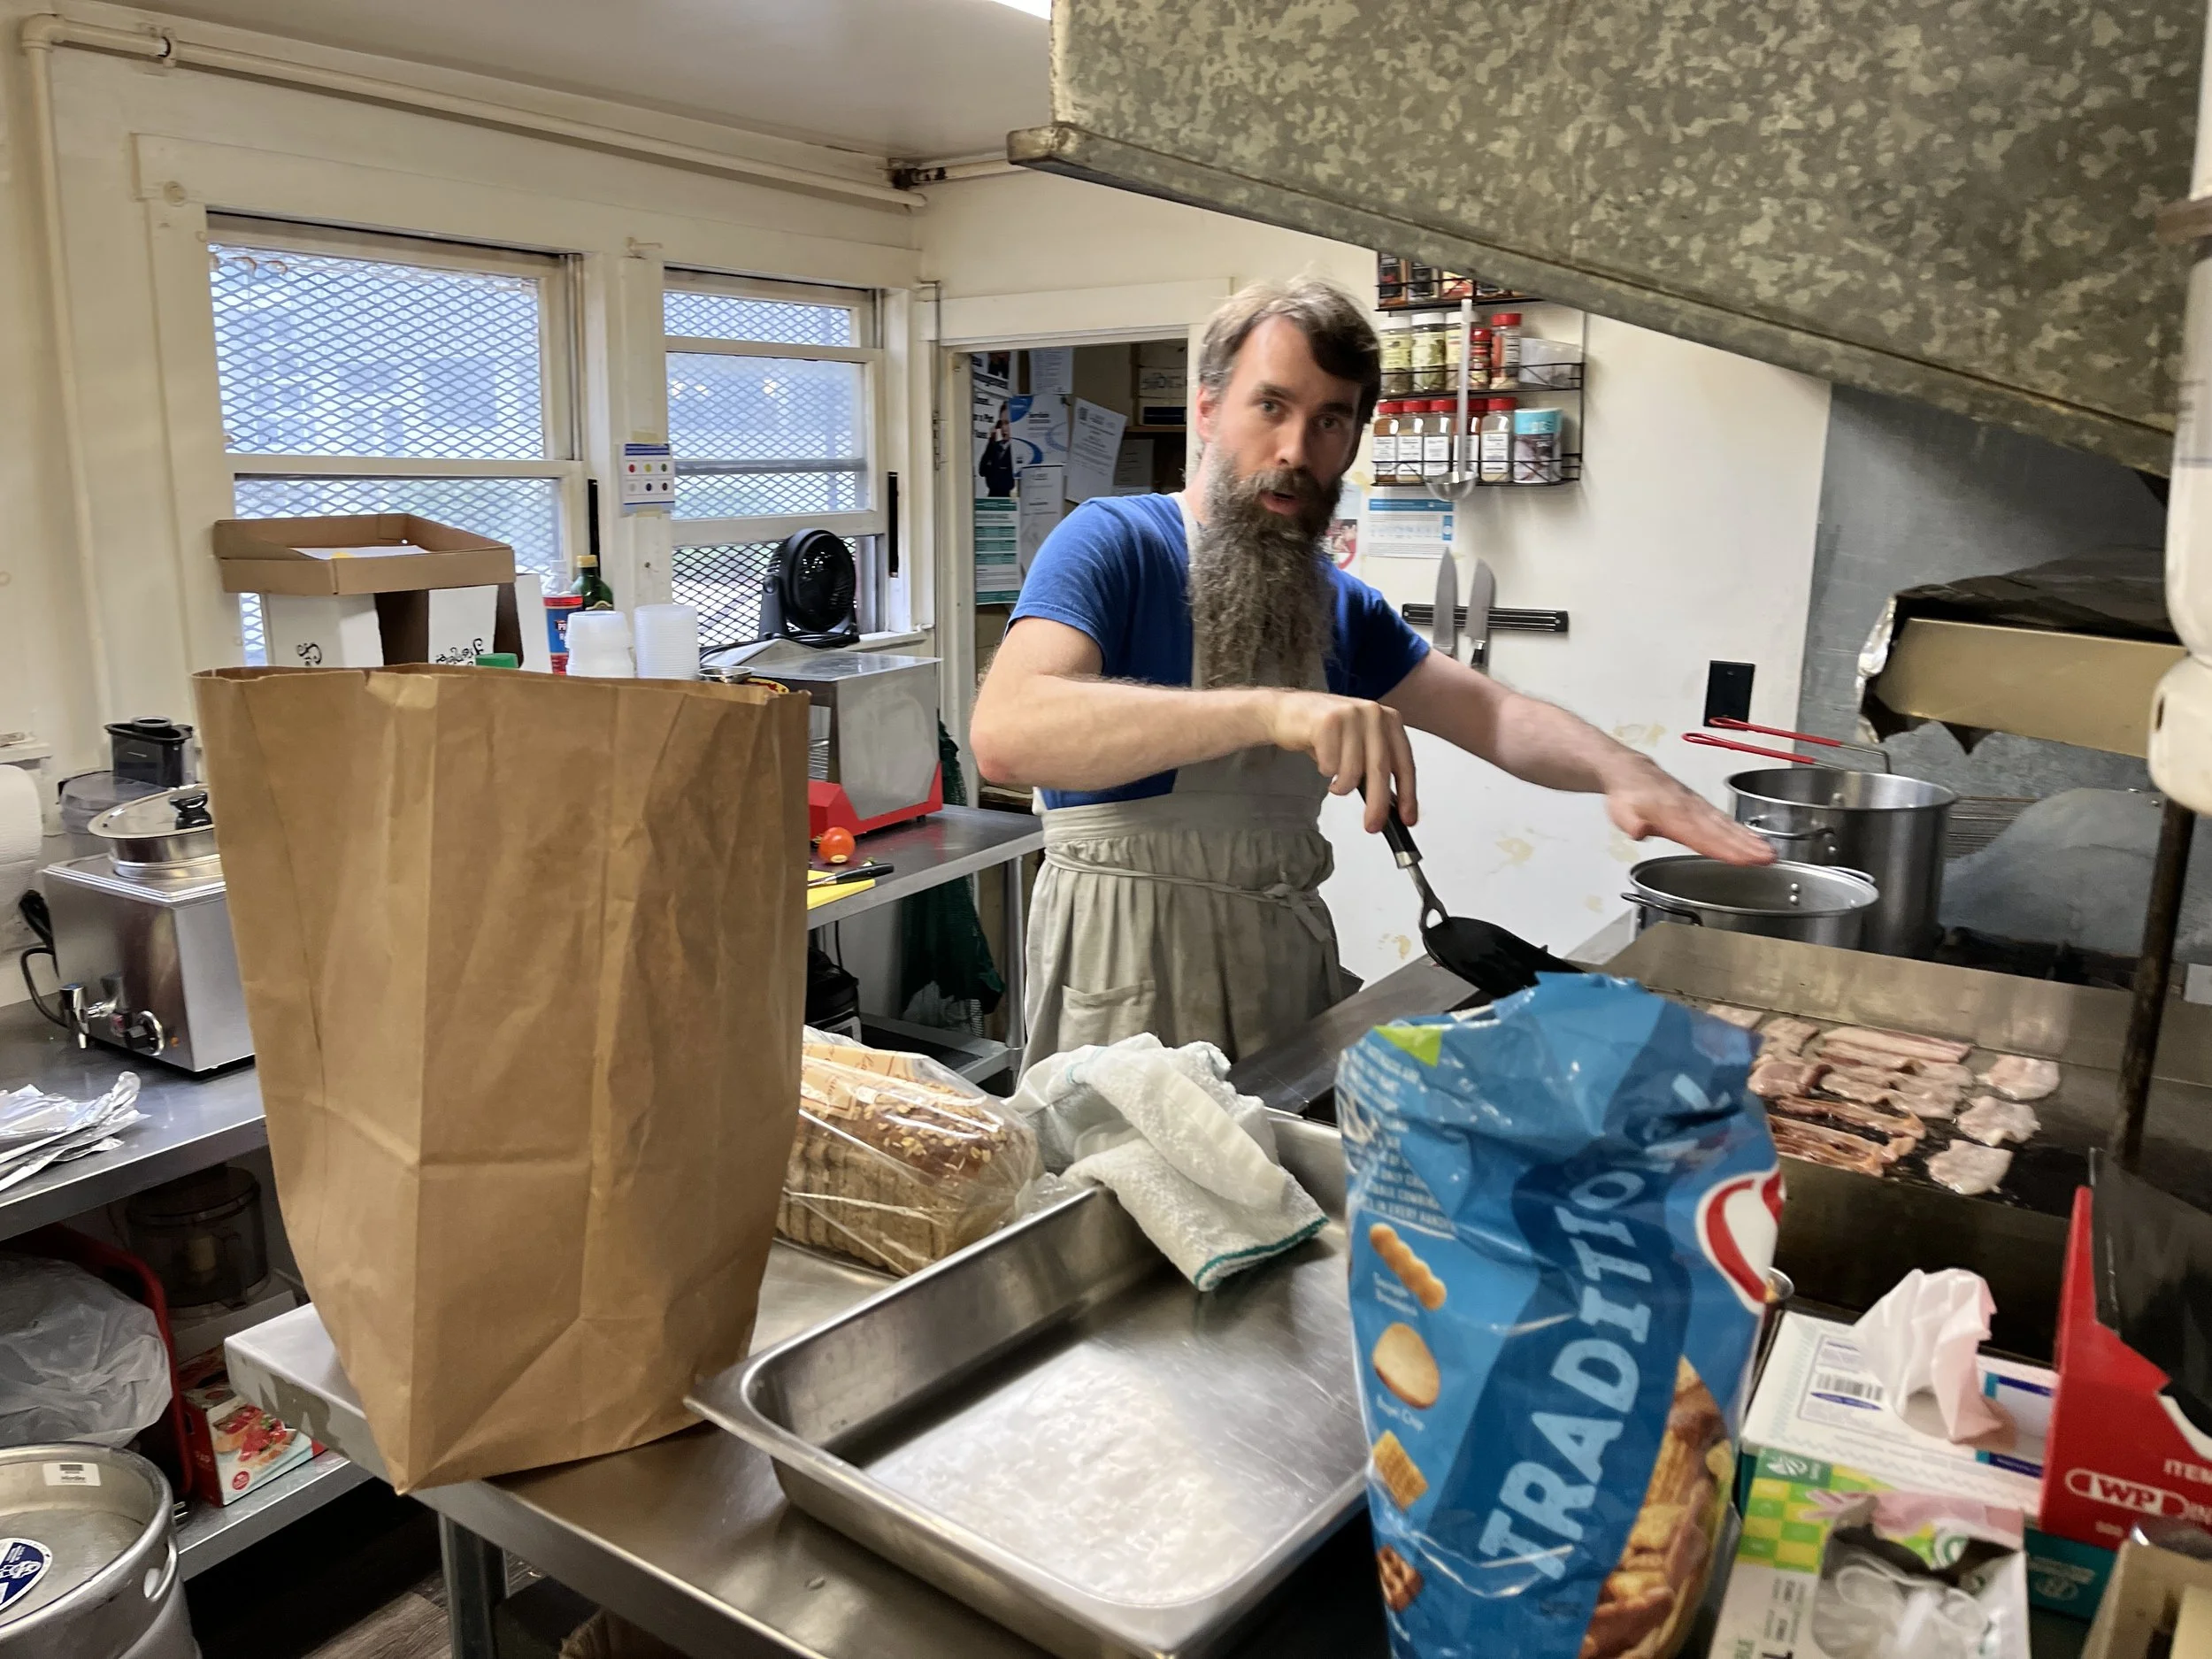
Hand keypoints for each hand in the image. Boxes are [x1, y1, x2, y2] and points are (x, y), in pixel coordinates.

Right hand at [1264, 690, 1418, 832]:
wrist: (1287, 711)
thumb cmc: (1323, 730)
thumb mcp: (1359, 743)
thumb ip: (1376, 766)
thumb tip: (1390, 804)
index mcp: (1388, 719)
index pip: (1404, 763)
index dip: (1408, 795)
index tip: (1408, 818)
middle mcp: (1373, 714)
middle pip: (1380, 769)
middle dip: (1377, 804)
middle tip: (1372, 825)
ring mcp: (1350, 715)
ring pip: (1353, 771)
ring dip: (1342, 785)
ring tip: (1334, 779)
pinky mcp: (1328, 722)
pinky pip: (1331, 766)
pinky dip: (1325, 771)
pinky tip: (1321, 760)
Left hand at [1604, 760, 1773, 863]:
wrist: (1632, 772)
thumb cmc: (1628, 796)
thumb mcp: (1621, 811)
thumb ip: (1630, 821)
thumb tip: (1637, 830)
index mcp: (1673, 816)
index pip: (1703, 837)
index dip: (1725, 849)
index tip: (1746, 859)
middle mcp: (1690, 811)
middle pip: (1722, 832)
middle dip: (1746, 846)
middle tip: (1769, 858)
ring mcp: (1698, 808)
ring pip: (1727, 826)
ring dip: (1749, 839)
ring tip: (1769, 852)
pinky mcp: (1701, 807)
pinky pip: (1723, 819)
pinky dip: (1740, 829)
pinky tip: (1755, 839)